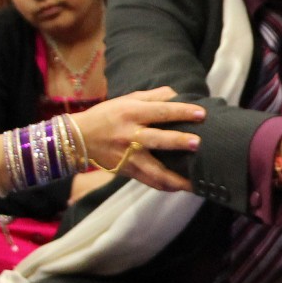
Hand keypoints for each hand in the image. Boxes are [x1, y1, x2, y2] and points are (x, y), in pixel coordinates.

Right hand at [72, 87, 206, 194]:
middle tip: (198, 143)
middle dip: (177, 142)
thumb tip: (177, 94)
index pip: (160, 111)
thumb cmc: (108, 115)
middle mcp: (129, 134)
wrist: (79, 137)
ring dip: (174, 178)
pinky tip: (180, 188)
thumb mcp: (127, 100)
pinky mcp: (126, 171)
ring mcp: (127, 156)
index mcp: (131, 112)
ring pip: (153, 170)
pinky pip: (148, 181)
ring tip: (194, 183)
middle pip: (156, 139)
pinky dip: (164, 186)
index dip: (181, 112)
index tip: (202, 114)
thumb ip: (153, 97)